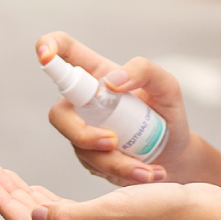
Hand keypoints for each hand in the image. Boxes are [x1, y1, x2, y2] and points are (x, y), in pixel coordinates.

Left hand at [0, 163, 220, 219]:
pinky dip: (53, 199)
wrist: (209, 217)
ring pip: (54, 217)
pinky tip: (46, 192)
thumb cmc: (167, 210)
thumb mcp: (116, 210)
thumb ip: (72, 216)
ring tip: (7, 178)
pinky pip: (73, 213)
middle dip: (11, 196)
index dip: (5, 202)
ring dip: (28, 196)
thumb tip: (36, 218)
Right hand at [37, 31, 194, 186]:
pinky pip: (96, 167)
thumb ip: (144, 71)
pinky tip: (149, 174)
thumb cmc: (166, 112)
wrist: (175, 153)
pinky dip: (124, 172)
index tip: (45, 56)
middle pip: (58, 114)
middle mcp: (83, 101)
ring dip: (114, 161)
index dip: (47, 46)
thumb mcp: (166, 86)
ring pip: (80, 147)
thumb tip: (111, 82)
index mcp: (97, 74)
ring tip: (147, 169)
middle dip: (81, 133)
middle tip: (112, 142)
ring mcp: (83, 130)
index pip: (65, 52)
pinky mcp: (89, 157)